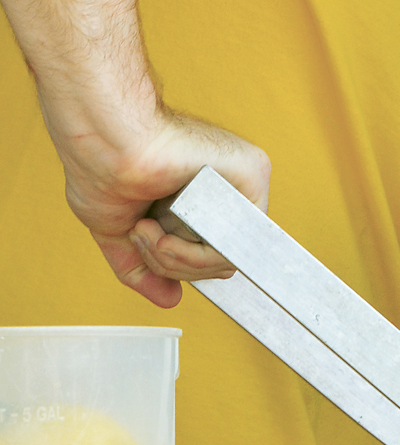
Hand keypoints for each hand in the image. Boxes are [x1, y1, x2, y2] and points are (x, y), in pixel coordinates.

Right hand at [53, 106, 269, 307]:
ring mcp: (243, 183)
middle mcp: (228, 192)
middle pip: (220, 264)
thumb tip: (171, 300)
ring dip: (176, 259)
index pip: (213, 258)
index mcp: (203, 202)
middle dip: (173, 265)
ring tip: (145, 230)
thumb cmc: (102, 171)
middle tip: (141, 235)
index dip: (182, 267)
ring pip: (227, 258)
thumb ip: (145, 267)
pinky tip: (159, 226)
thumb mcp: (119, 232)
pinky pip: (236, 240)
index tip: (150, 251)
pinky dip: (194, 251)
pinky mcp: (254, 171)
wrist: (101, 144)